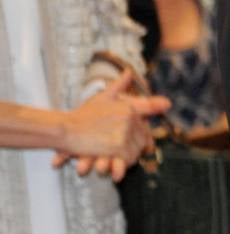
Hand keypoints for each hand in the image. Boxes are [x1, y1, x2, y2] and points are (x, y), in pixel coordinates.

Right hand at [52, 69, 169, 181]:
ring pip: (138, 147)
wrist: (65, 129)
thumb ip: (120, 85)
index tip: (161, 117)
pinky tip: (120, 162)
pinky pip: (129, 157)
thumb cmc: (83, 114)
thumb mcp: (103, 97)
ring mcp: (124, 133)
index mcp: (128, 106)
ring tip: (126, 156)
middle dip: (142, 141)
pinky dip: (126, 161)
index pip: (150, 109)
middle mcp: (130, 118)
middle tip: (138, 147)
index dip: (156, 115)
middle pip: (145, 134)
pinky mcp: (117, 147)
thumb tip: (129, 71)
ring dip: (133, 153)